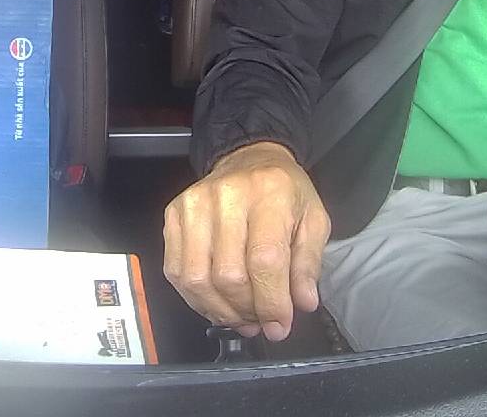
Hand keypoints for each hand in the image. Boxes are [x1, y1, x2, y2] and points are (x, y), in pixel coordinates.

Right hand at [163, 142, 330, 341]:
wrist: (249, 160)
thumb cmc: (284, 193)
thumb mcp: (313, 221)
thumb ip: (308, 263)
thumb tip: (302, 303)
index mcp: (269, 193)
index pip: (265, 260)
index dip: (272, 302)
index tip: (280, 325)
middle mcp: (226, 196)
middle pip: (228, 275)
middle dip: (247, 310)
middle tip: (262, 321)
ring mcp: (193, 205)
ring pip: (197, 279)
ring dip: (221, 310)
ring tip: (241, 317)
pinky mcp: (173, 216)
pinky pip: (176, 272)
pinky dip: (196, 299)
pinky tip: (217, 303)